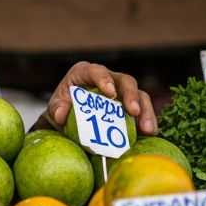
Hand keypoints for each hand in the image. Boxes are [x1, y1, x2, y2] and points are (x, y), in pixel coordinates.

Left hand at [40, 62, 156, 135]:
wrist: (69, 121)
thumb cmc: (63, 108)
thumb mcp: (55, 108)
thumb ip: (57, 109)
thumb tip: (61, 115)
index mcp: (86, 73)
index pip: (97, 71)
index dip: (104, 79)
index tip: (110, 92)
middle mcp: (108, 79)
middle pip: (125, 81)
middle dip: (131, 96)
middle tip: (134, 111)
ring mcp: (122, 92)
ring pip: (140, 95)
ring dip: (145, 111)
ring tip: (148, 129)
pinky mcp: (131, 106)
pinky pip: (144, 111)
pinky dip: (148, 122)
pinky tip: (150, 134)